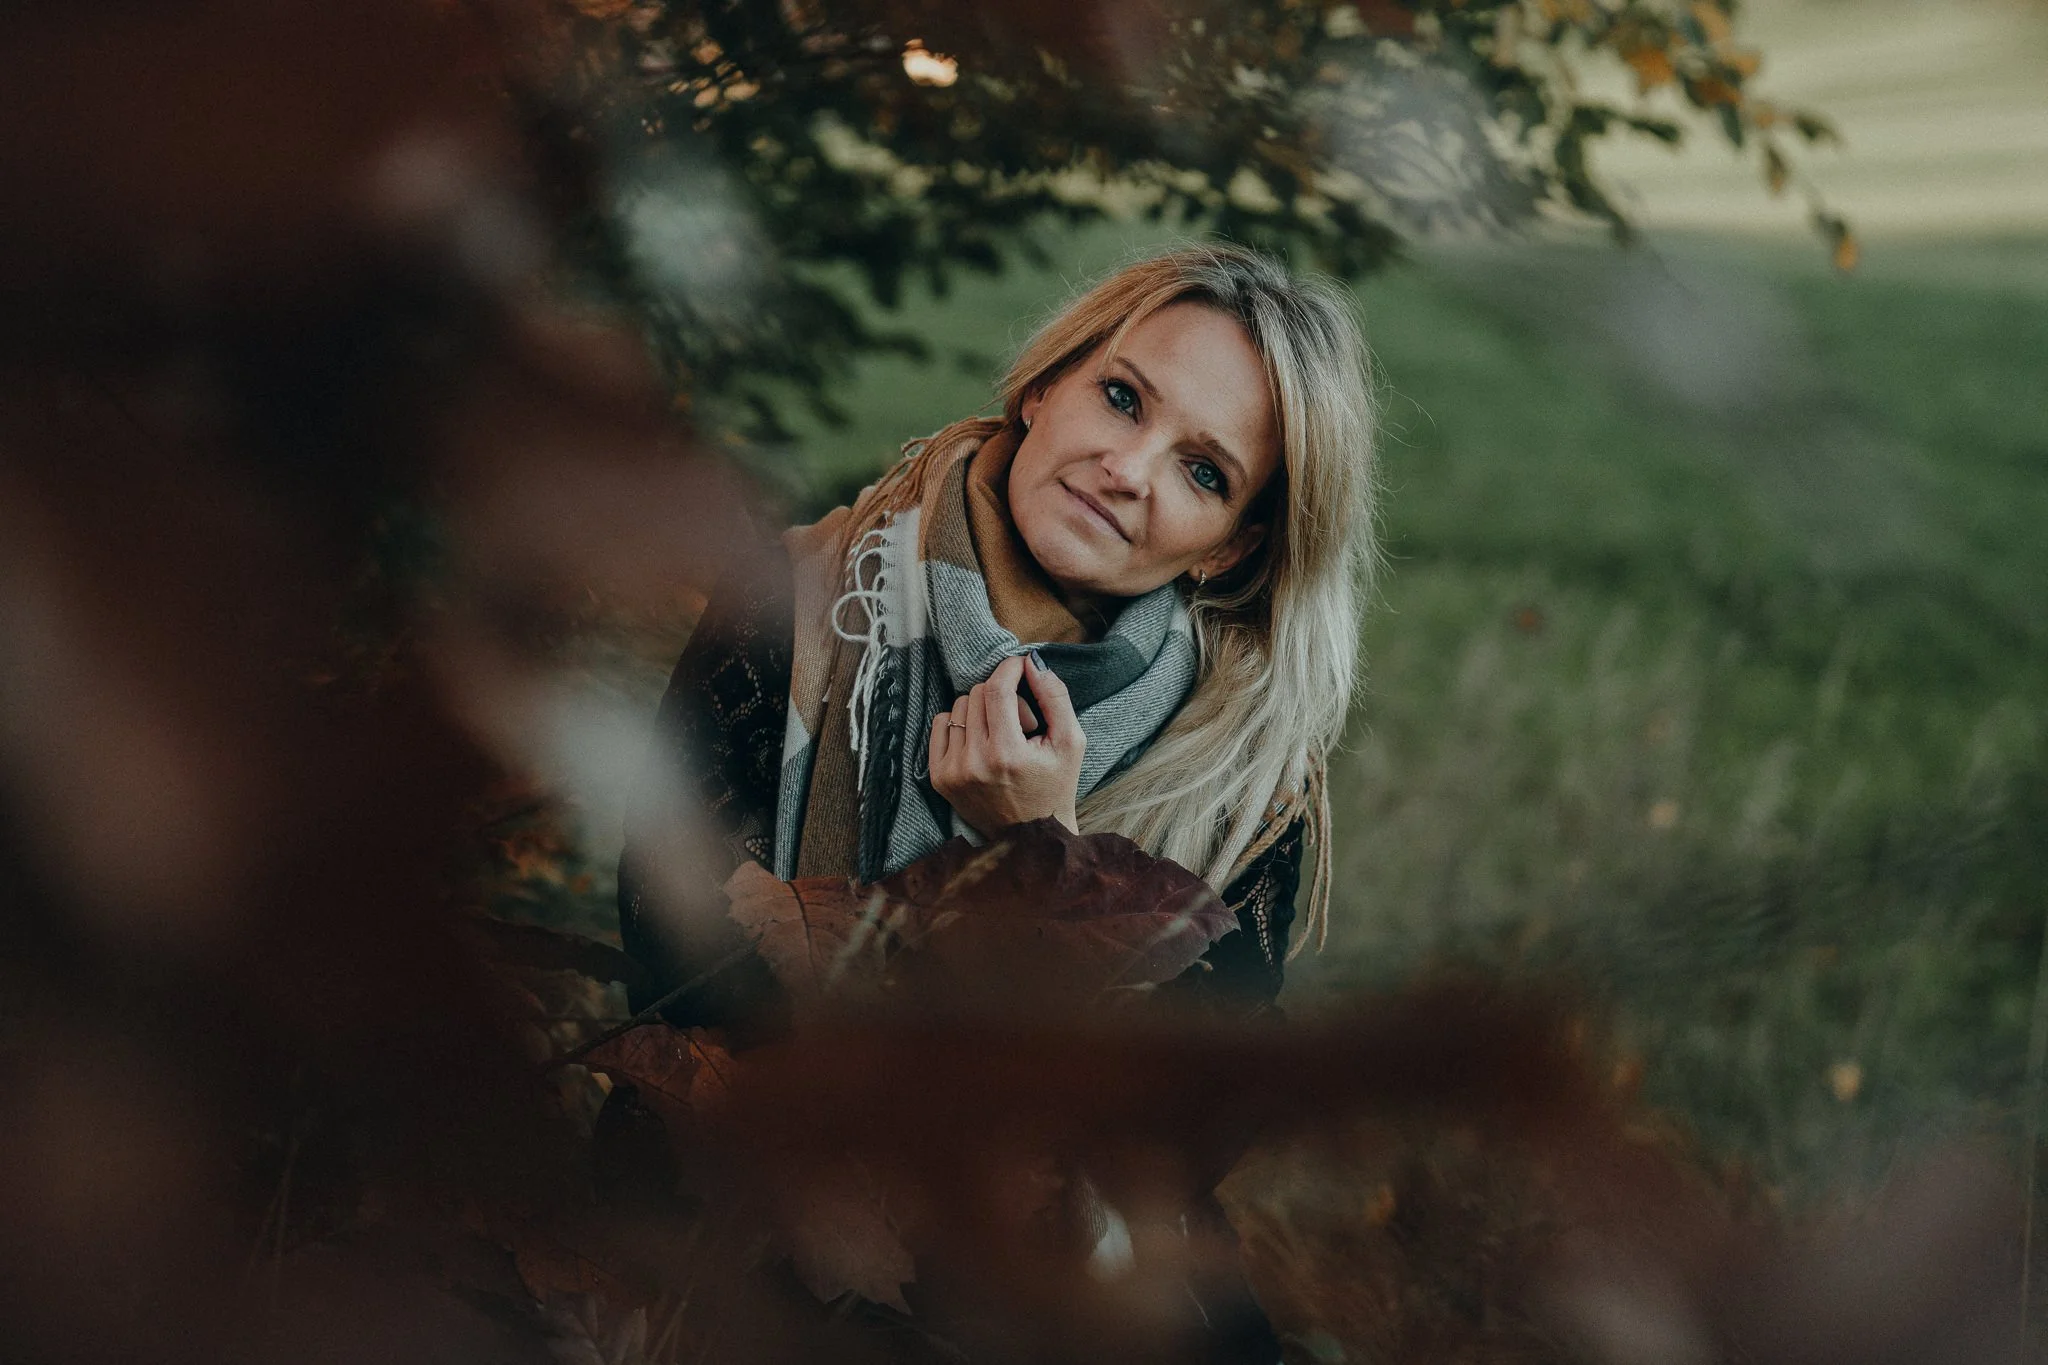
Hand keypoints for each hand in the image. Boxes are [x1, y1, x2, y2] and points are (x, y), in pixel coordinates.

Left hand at [927, 652, 1085, 836]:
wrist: (1030, 837)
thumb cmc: (1055, 786)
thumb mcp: (1071, 742)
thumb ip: (1055, 697)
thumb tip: (1032, 662)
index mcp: (1007, 755)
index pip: (997, 689)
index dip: (1010, 668)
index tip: (1021, 666)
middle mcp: (974, 763)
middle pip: (977, 693)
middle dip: (1002, 694)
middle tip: (1022, 718)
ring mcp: (952, 771)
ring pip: (959, 705)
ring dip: (982, 709)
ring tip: (1003, 735)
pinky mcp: (939, 777)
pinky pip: (941, 724)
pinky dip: (961, 723)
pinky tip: (981, 742)